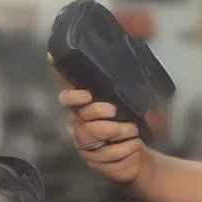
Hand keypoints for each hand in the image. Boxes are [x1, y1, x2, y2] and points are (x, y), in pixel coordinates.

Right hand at [49, 57, 144, 184]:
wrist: (134, 153)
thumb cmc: (126, 122)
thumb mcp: (125, 98)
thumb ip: (120, 76)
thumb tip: (129, 36)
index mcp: (81, 108)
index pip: (67, 99)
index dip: (73, 96)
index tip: (87, 94)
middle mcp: (79, 127)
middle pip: (83, 118)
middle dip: (100, 113)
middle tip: (115, 112)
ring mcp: (87, 147)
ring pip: (96, 138)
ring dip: (118, 133)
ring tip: (132, 131)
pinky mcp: (98, 165)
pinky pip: (111, 157)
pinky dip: (127, 150)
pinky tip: (134, 146)